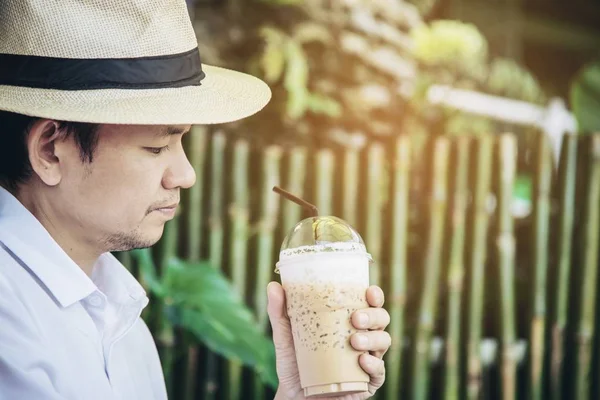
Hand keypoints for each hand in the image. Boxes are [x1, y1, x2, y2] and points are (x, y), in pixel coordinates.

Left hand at [267, 282, 390, 399]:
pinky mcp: (367, 382)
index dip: (374, 295)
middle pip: (381, 319)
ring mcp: (368, 359)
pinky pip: (379, 372)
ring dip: (374, 338)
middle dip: (373, 315)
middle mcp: (363, 336)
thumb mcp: (284, 336)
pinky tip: (362, 361)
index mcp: (348, 320)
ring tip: (355, 341)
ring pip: (384, 342)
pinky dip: (374, 365)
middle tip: (355, 318)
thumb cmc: (294, 361)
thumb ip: (279, 311)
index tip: (368, 292)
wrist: (293, 396)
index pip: (369, 303)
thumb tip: (273, 286)